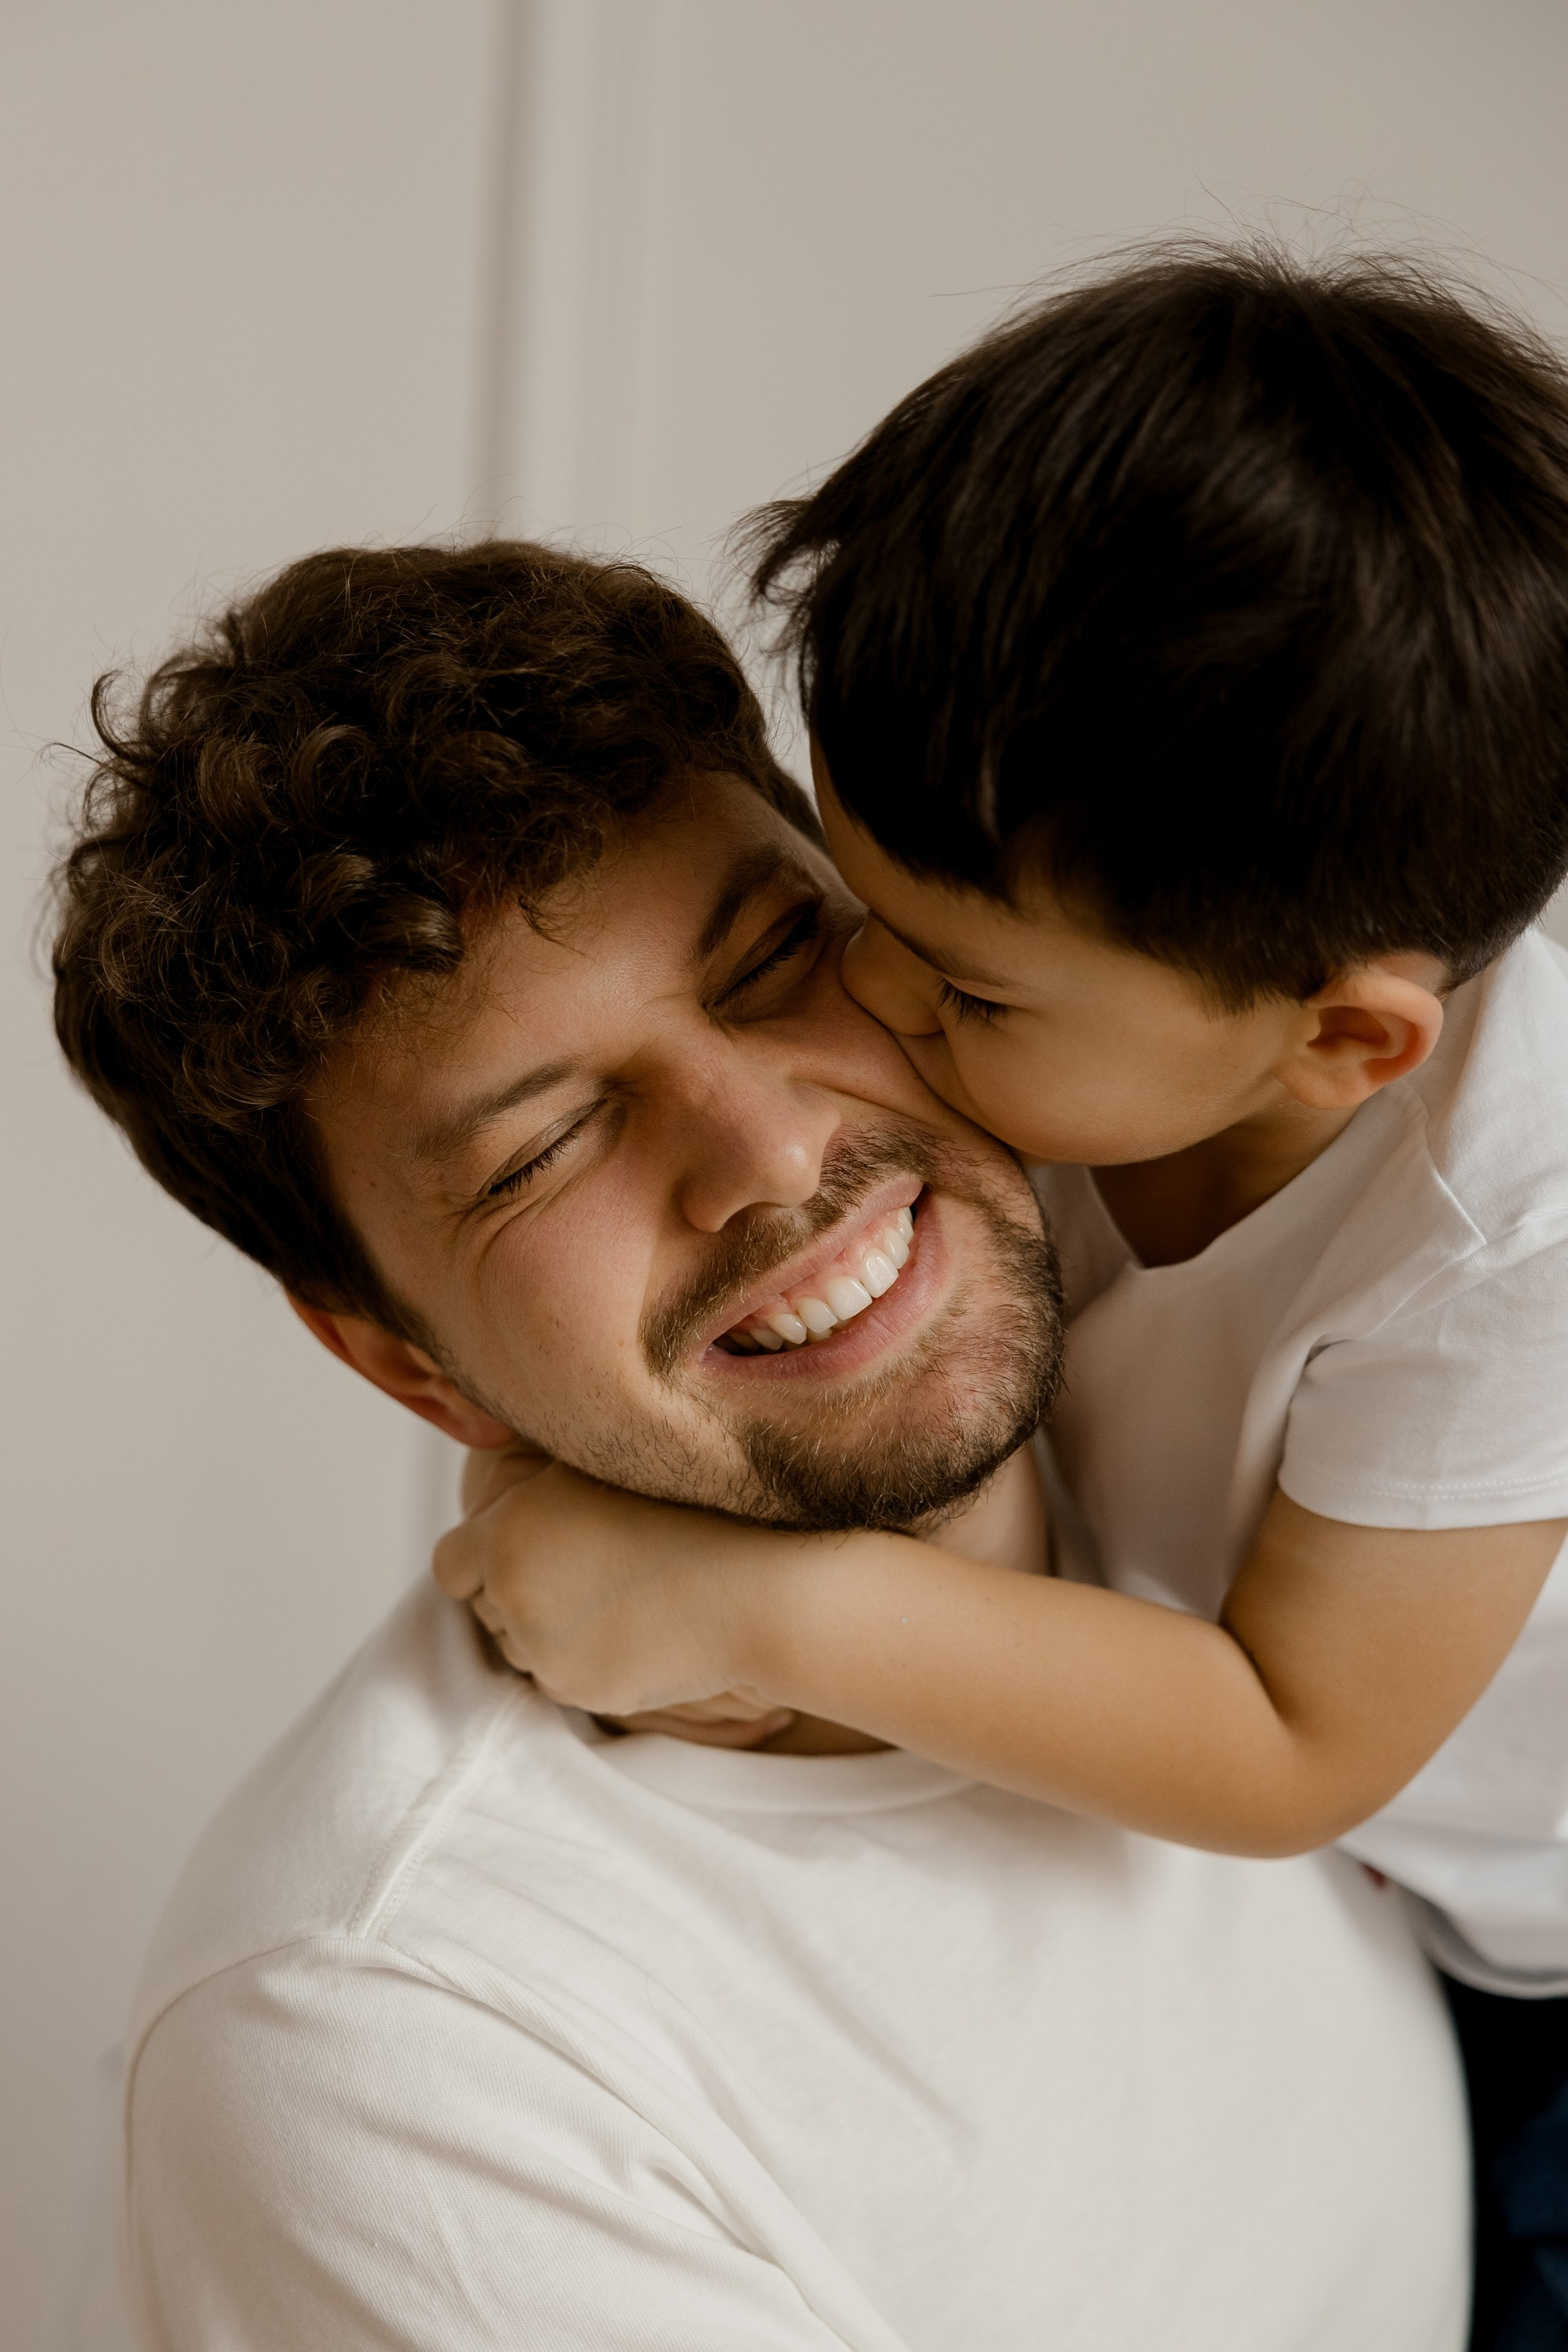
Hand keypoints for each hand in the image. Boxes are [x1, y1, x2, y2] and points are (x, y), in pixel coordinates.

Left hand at [434, 1453, 798, 1721]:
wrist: (756, 1581)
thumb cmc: (686, 1501)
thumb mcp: (594, 1465)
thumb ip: (526, 1486)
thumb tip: (489, 1496)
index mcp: (505, 1536)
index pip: (451, 1564)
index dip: (481, 1555)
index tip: (515, 1547)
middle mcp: (513, 1598)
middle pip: (487, 1606)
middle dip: (519, 1588)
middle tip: (579, 1564)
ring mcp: (547, 1653)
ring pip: (522, 1644)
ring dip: (549, 1625)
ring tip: (615, 1591)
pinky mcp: (583, 1691)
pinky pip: (562, 1674)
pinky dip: (585, 1655)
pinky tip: (635, 1623)